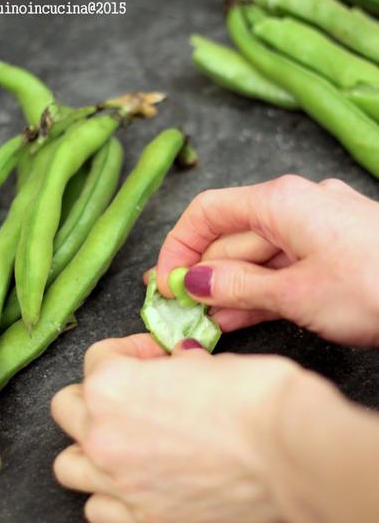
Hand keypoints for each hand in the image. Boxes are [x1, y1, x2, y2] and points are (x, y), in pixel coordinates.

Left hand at [51, 333, 303, 522]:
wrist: (288, 450)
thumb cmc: (253, 396)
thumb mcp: (209, 359)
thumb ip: (175, 365)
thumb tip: (177, 363)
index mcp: (113, 386)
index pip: (97, 357)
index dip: (130, 350)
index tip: (154, 355)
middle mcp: (104, 435)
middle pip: (67, 407)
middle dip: (96, 394)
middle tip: (134, 393)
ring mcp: (120, 483)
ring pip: (68, 463)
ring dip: (89, 445)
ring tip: (124, 437)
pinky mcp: (145, 520)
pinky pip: (96, 507)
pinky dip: (108, 493)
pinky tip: (136, 479)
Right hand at [156, 175, 378, 345]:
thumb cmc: (373, 285)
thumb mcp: (294, 292)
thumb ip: (238, 285)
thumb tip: (195, 281)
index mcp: (280, 200)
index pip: (207, 212)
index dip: (177, 246)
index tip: (165, 283)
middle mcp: (296, 206)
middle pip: (231, 236)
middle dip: (201, 273)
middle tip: (176, 310)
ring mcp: (318, 230)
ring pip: (258, 256)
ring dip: (228, 287)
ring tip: (200, 321)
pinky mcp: (335, 254)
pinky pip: (284, 268)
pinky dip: (259, 291)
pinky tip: (237, 316)